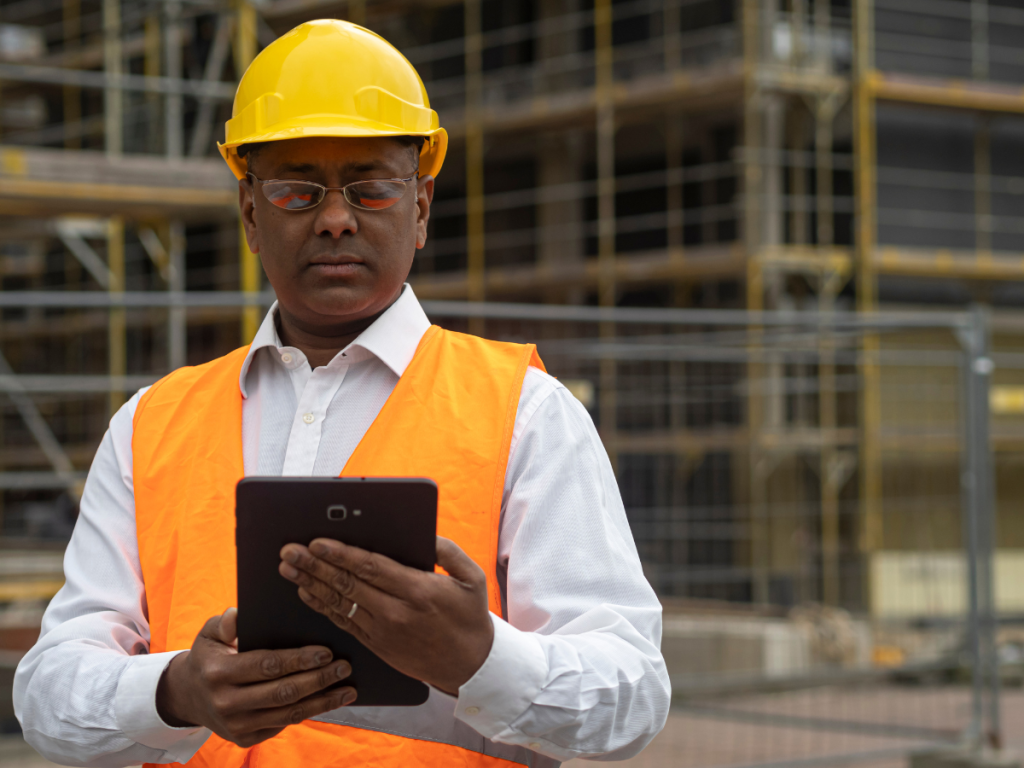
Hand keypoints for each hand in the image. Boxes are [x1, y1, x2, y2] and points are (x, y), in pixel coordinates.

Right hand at [155, 607, 356, 747]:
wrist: (188, 696)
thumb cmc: (209, 656)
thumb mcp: (208, 634)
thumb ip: (224, 623)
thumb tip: (238, 615)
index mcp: (218, 673)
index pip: (267, 665)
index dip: (299, 660)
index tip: (326, 652)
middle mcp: (226, 703)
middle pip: (283, 692)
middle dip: (318, 680)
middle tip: (345, 667)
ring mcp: (236, 725)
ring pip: (288, 714)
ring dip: (322, 702)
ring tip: (348, 689)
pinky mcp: (245, 739)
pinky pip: (283, 724)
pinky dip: (309, 712)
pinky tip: (329, 700)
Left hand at [279, 536, 493, 695]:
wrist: (471, 666)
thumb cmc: (470, 617)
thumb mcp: (472, 578)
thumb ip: (448, 552)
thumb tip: (425, 533)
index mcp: (419, 591)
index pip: (371, 568)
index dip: (341, 555)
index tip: (318, 542)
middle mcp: (397, 612)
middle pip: (347, 585)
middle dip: (314, 565)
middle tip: (289, 551)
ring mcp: (384, 632)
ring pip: (339, 604)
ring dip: (310, 584)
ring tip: (288, 569)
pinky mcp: (377, 645)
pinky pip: (343, 623)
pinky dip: (322, 607)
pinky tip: (306, 593)